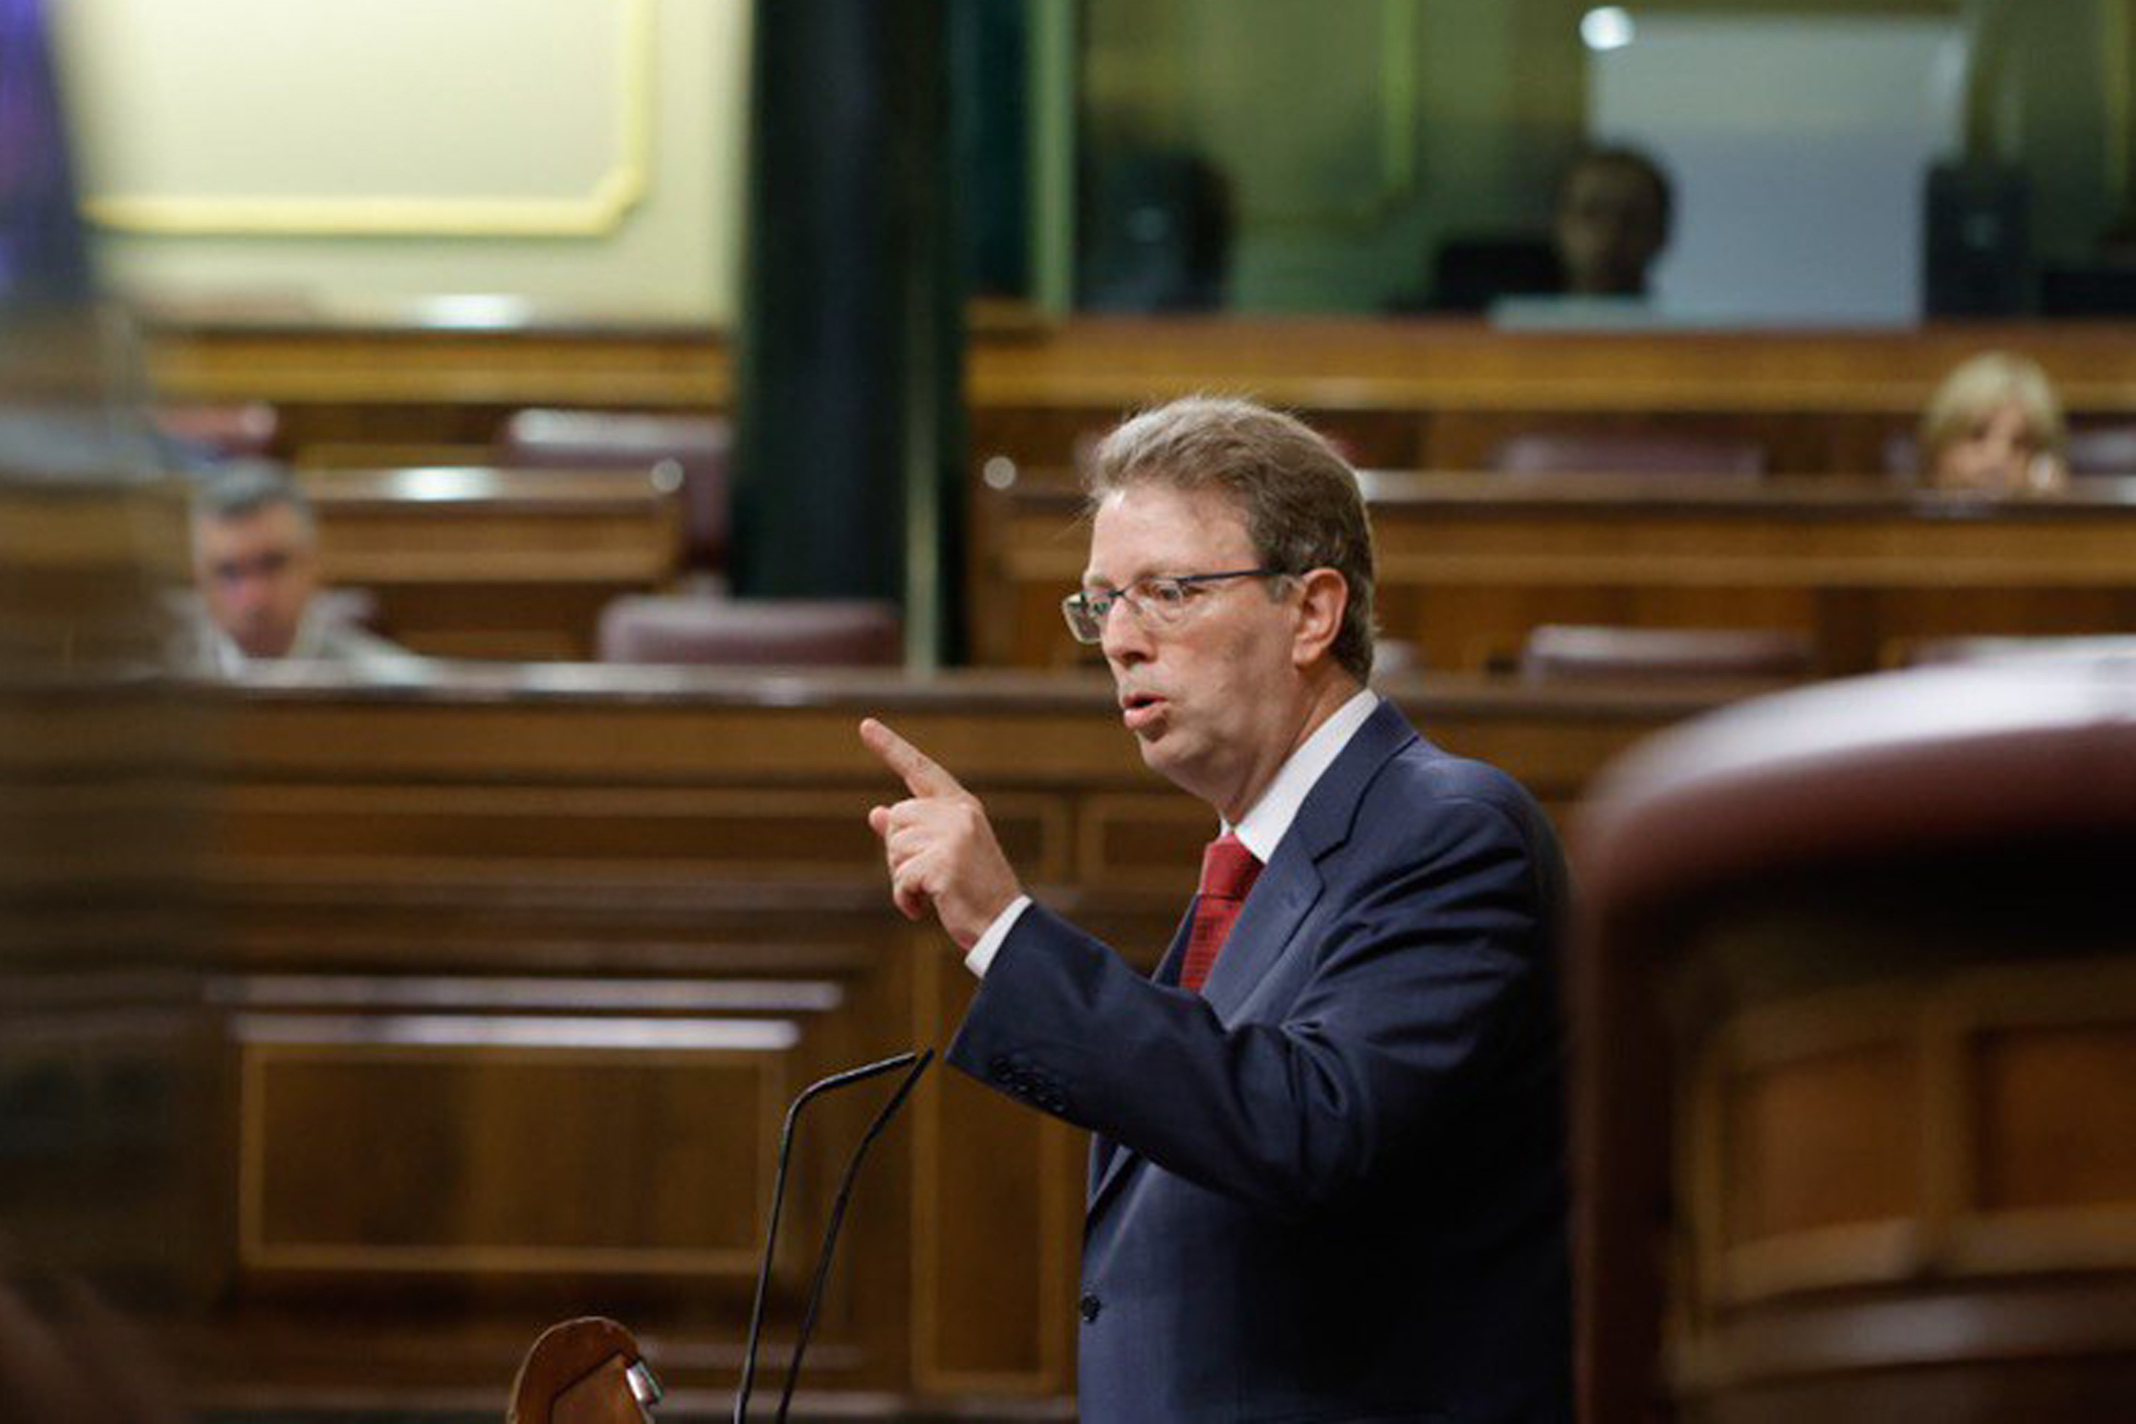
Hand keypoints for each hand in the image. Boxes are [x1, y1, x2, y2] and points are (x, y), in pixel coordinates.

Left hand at [861, 718, 1021, 949]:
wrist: (1004, 925)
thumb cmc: (973, 890)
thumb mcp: (944, 852)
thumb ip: (911, 831)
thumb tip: (876, 811)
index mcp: (961, 806)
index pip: (920, 769)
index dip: (890, 747)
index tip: (865, 725)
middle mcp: (958, 814)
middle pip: (896, 817)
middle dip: (898, 852)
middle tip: (924, 878)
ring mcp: (953, 837)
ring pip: (895, 848)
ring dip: (902, 879)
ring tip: (930, 893)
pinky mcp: (944, 863)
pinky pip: (901, 877)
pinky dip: (905, 899)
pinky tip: (923, 909)